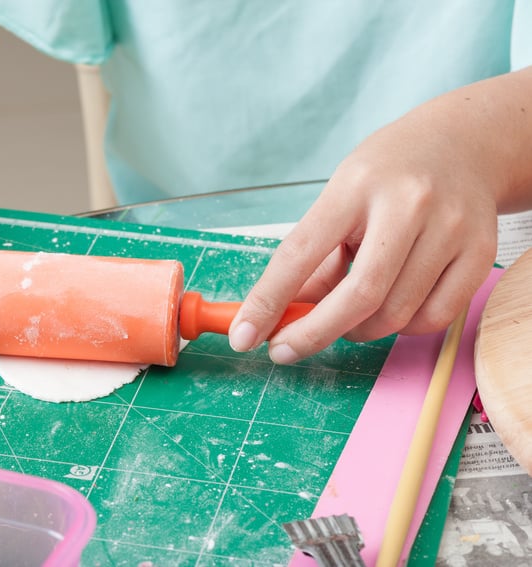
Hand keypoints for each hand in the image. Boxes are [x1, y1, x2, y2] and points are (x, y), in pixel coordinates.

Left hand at [229, 95, 503, 362]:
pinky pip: (433, 319)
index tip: (244, 336)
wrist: (462, 144)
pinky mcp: (480, 254)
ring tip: (347, 312)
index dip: (267, 301)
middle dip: (312, 334)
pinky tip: (390, 308)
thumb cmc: (386, 175)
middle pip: (358, 296)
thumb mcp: (338, 198)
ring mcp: (450, 230)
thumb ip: (314, 257)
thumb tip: (284, 313)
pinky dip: (401, 328)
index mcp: (354, 187)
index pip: (300, 253)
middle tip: (285, 348)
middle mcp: (407, 206)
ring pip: (396, 314)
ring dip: (358, 330)